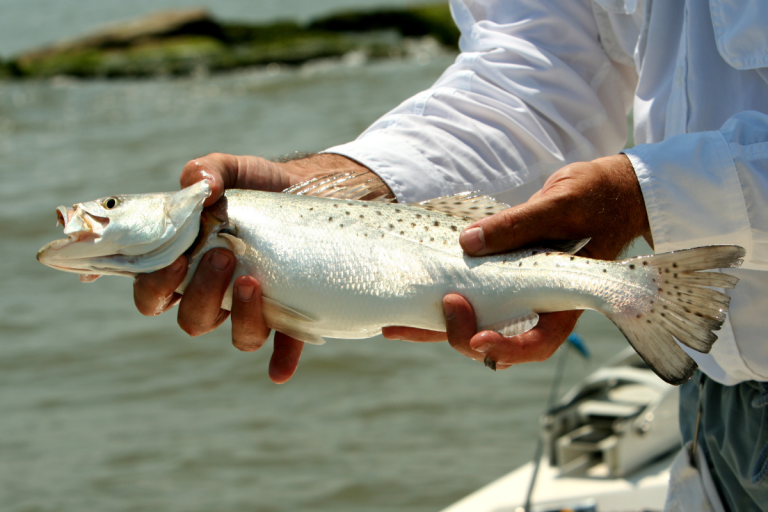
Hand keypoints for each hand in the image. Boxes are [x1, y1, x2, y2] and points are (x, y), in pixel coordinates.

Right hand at [133, 152, 383, 382]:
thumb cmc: (259, 185)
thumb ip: (209, 171)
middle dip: (202, 294)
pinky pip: (285, 345)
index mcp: (190, 266)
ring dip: (241, 318)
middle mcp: (219, 295)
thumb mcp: (233, 170)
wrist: (309, 192)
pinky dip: (281, 360)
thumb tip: (199, 184)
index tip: (173, 260)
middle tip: (221, 255)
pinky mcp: (293, 312)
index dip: (154, 288)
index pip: (154, 294)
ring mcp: (256, 307)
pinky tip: (280, 370)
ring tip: (252, 281)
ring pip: (239, 336)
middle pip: (194, 319)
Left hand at [383, 154, 651, 368]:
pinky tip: (408, 299)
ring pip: (476, 323)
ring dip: (437, 328)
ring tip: (395, 325)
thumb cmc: (597, 197)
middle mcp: (537, 303)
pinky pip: (470, 295)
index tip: (479, 338)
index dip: (507, 348)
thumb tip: (467, 243)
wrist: (609, 190)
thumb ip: (519, 224)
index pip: (539, 342)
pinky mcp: (500, 276)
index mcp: (564, 297)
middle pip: (497, 341)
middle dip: (461, 335)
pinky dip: (438, 302)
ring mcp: (517, 292)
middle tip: (444, 302)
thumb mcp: (562, 204)